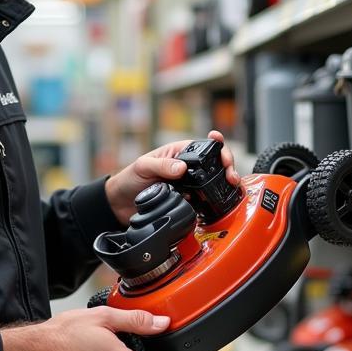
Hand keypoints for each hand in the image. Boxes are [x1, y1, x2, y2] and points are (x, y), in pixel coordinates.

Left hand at [104, 129, 241, 226]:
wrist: (120, 203)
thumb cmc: (130, 178)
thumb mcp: (143, 166)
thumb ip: (162, 165)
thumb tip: (181, 167)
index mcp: (179, 153)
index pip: (204, 146)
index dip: (218, 146)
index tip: (223, 151)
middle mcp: (187, 168)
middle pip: (214, 165)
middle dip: (227, 168)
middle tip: (231, 177)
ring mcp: (188, 186)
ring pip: (212, 184)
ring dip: (222, 186)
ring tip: (228, 189)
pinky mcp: (187, 202)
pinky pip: (202, 203)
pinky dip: (209, 203)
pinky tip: (211, 205)